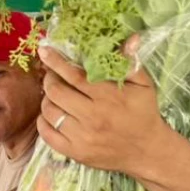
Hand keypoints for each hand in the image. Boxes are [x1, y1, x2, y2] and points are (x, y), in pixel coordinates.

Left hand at [36, 42, 180, 177]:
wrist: (146, 151)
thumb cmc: (144, 113)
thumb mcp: (143, 85)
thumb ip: (131, 63)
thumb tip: (129, 38)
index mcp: (108, 97)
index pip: (74, 76)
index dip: (56, 62)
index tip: (44, 51)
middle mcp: (92, 117)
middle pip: (56, 92)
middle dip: (49, 79)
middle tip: (51, 75)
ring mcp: (81, 136)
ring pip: (49, 112)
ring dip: (46, 99)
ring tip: (53, 94)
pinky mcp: (74, 152)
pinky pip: (47, 134)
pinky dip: (43, 121)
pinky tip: (49, 115)